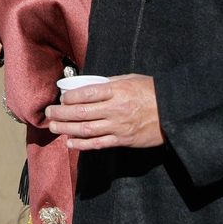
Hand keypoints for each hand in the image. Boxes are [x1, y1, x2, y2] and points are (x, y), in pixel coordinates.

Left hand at [44, 75, 162, 149]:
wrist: (174, 113)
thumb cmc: (153, 92)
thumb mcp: (132, 79)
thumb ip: (110, 83)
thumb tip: (90, 85)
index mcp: (117, 90)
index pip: (86, 93)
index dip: (69, 97)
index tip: (61, 98)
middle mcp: (115, 109)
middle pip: (81, 112)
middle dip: (61, 114)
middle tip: (48, 114)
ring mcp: (118, 126)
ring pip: (86, 129)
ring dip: (66, 129)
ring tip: (53, 127)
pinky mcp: (123, 140)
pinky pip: (98, 144)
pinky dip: (82, 144)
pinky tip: (70, 142)